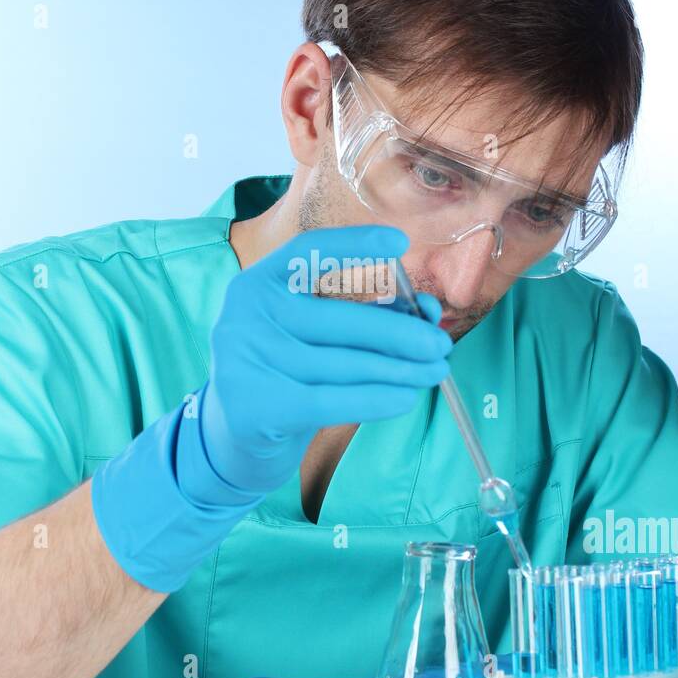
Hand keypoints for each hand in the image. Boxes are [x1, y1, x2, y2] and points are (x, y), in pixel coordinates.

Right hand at [195, 224, 450, 495]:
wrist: (237, 435)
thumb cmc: (288, 372)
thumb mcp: (312, 334)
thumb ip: (359, 313)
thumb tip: (427, 311)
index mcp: (258, 283)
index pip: (308, 253)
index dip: (354, 245)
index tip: (400, 243)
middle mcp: (245, 315)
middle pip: (338, 318)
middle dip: (399, 332)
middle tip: (440, 343)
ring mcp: (245, 361)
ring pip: (342, 364)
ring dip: (398, 370)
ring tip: (434, 372)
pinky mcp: (256, 408)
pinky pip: (333, 401)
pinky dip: (377, 400)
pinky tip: (406, 398)